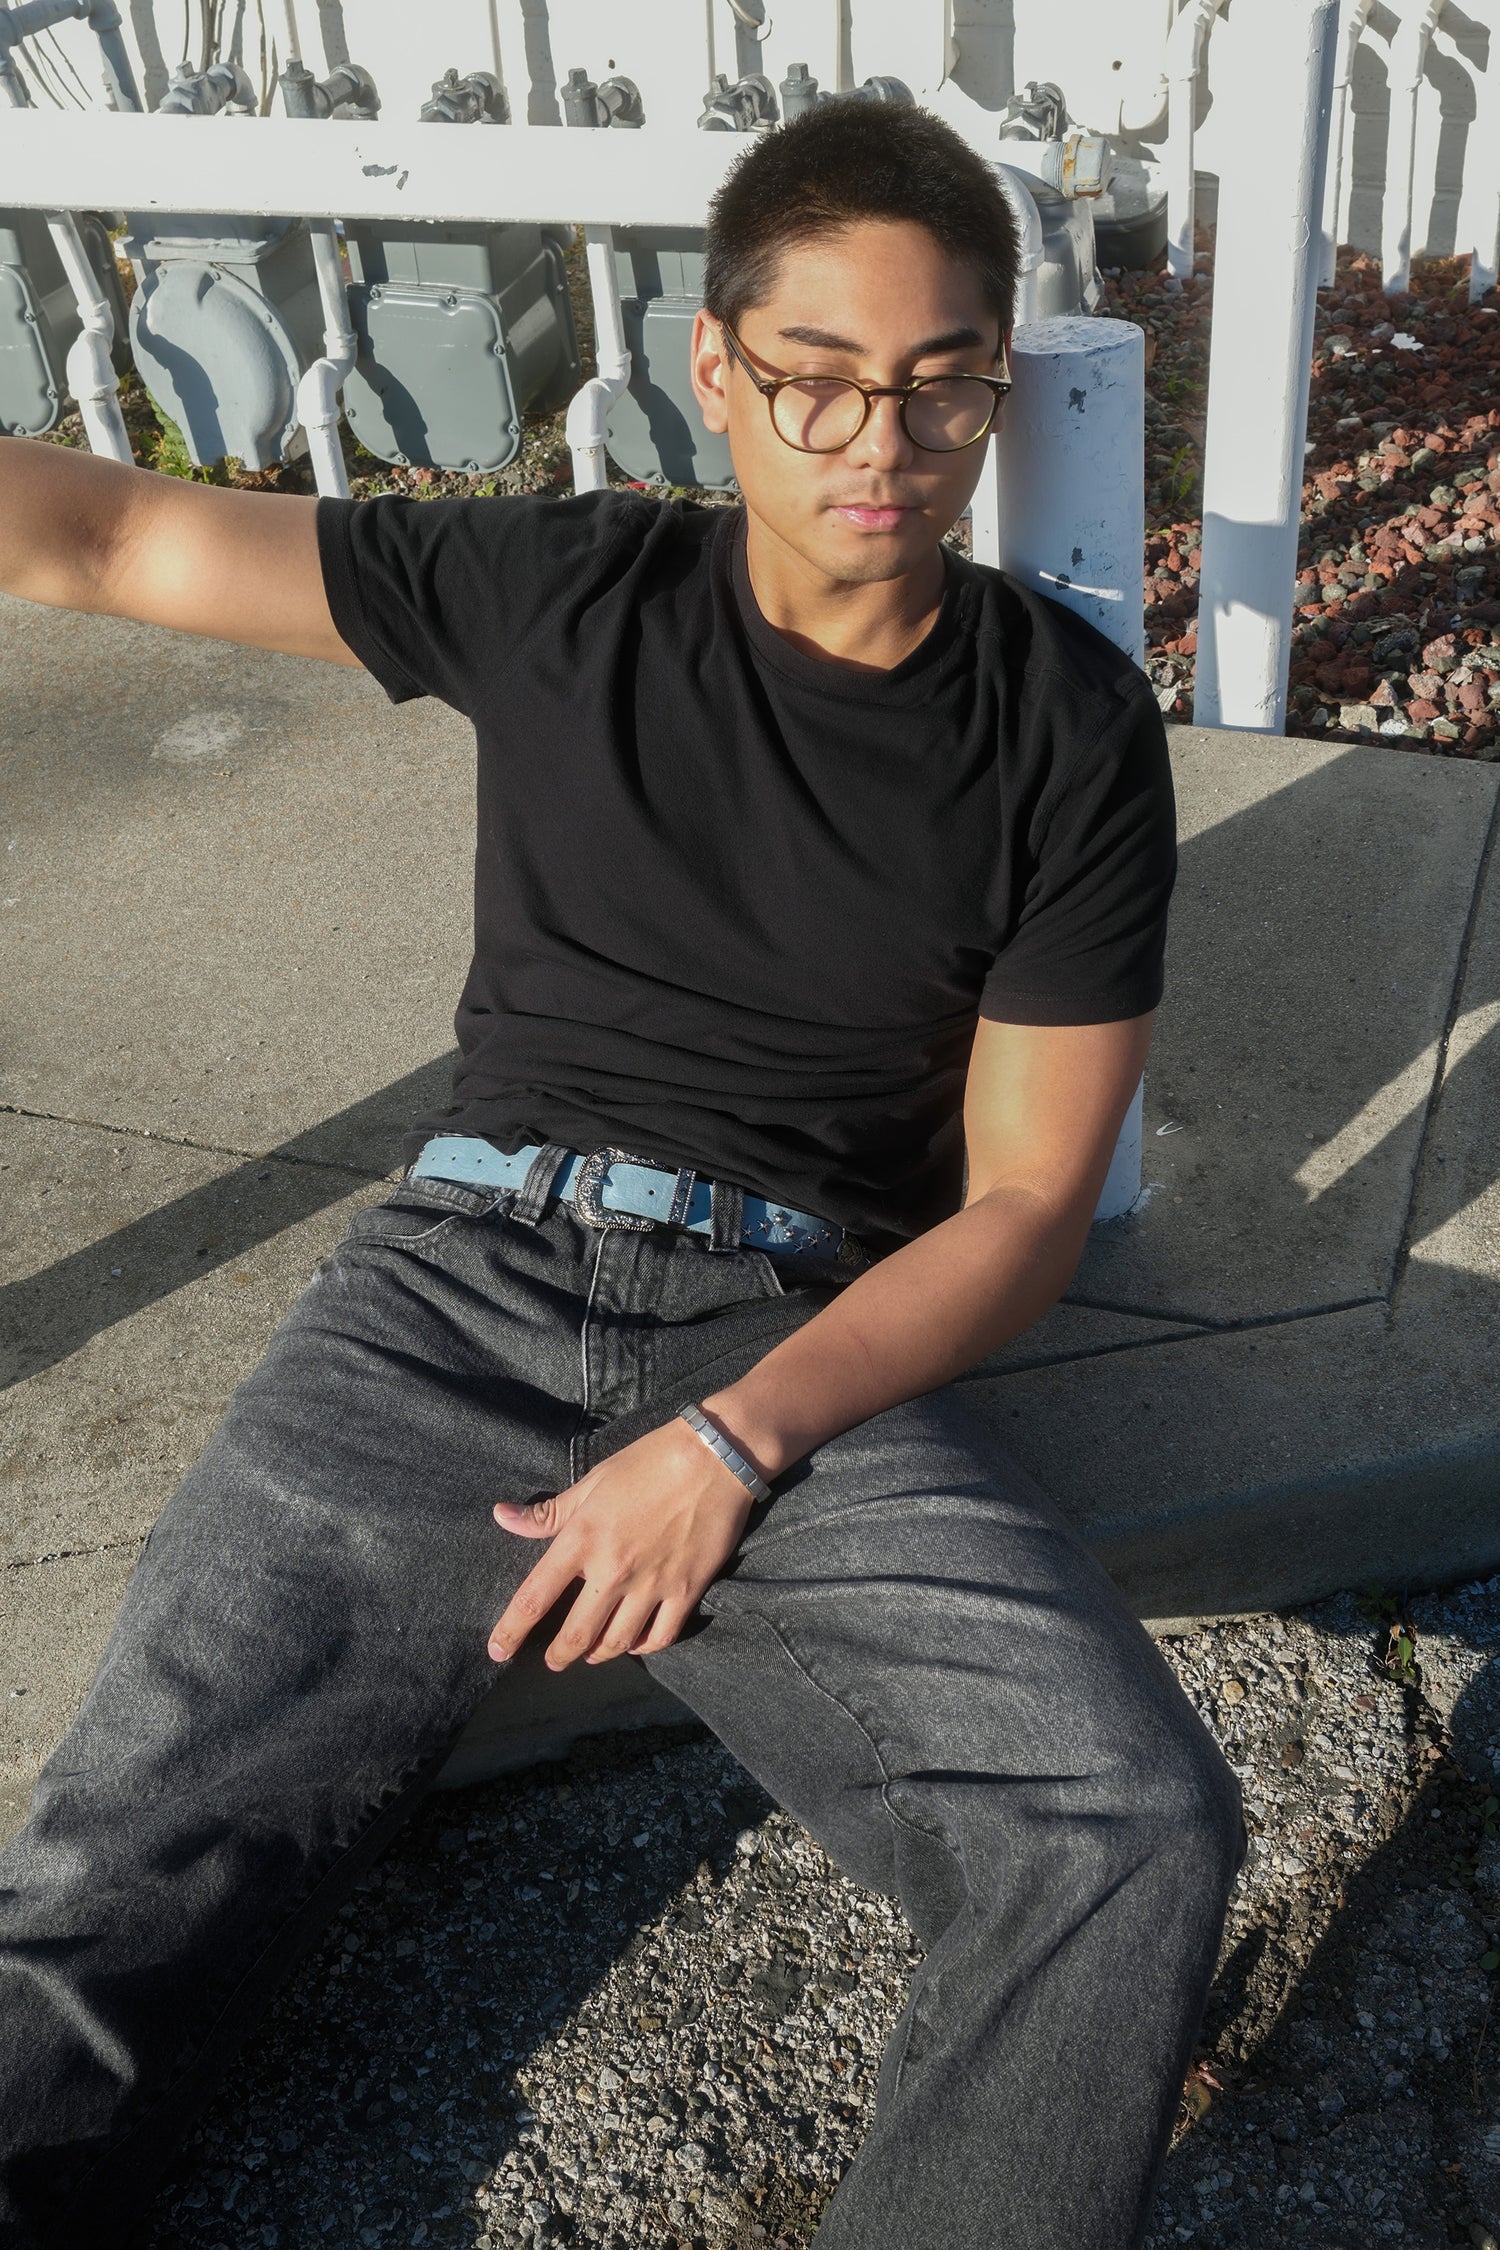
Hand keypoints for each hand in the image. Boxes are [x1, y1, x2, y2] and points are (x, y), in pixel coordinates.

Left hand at [488, 1415, 756, 1670]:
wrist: (712, 1458)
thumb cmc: (647, 1463)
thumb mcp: (592, 1482)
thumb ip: (548, 1513)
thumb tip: (501, 1517)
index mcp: (582, 1539)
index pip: (535, 1597)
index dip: (511, 1631)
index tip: (498, 1651)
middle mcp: (613, 1569)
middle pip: (576, 1633)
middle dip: (560, 1655)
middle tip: (554, 1662)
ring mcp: (651, 1584)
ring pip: (617, 1642)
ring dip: (599, 1654)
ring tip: (591, 1654)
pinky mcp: (686, 1590)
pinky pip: (661, 1635)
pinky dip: (643, 1646)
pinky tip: (635, 1642)